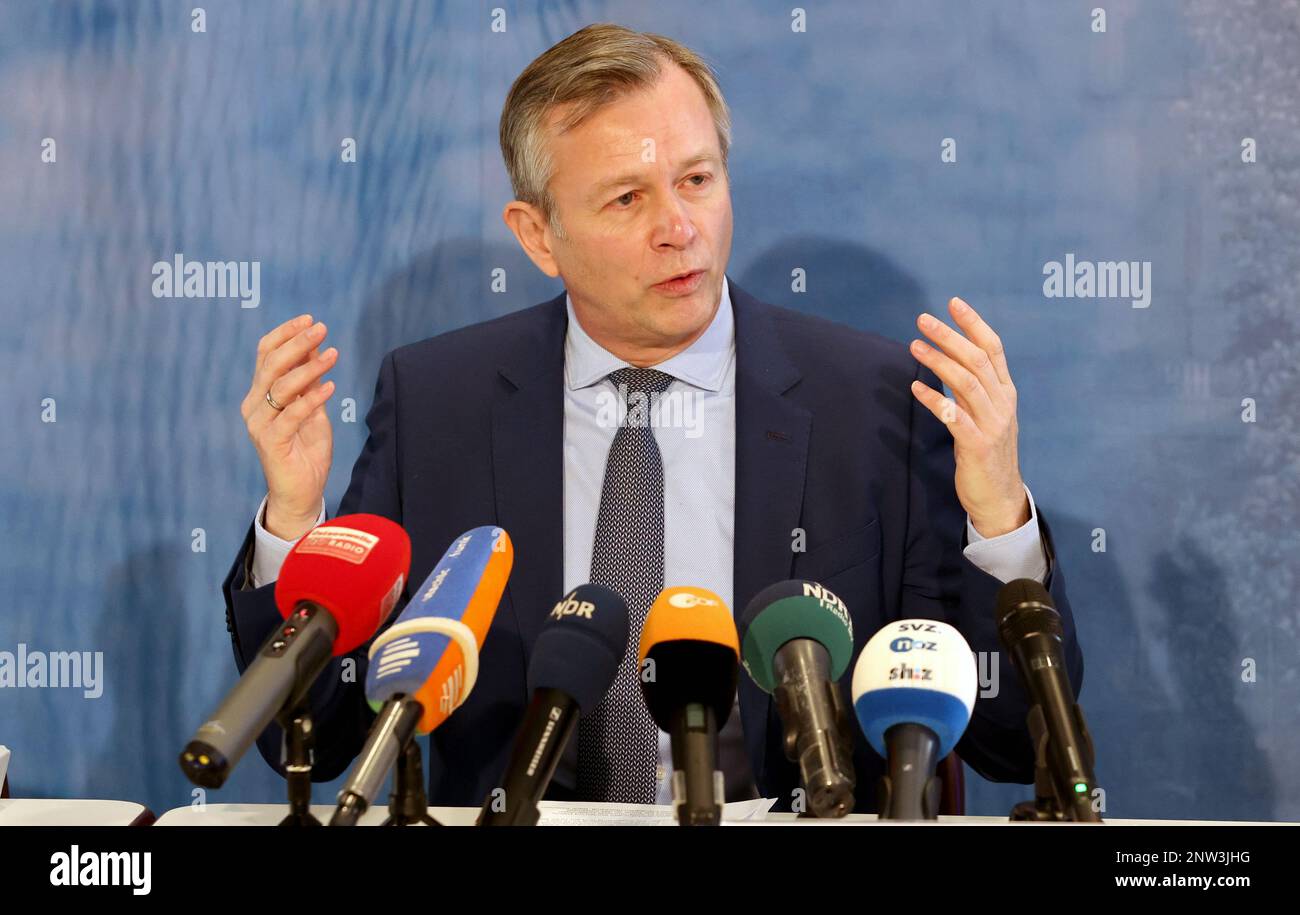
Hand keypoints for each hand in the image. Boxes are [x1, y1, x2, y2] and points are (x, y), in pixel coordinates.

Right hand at [240, 314, 337, 539]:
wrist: (301, 492)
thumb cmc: (306, 450)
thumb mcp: (312, 408)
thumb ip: (309, 381)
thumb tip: (315, 346)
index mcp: (259, 394)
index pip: (265, 354)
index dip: (285, 334)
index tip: (308, 319)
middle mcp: (253, 406)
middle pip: (271, 365)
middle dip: (297, 343)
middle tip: (321, 328)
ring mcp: (259, 425)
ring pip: (282, 387)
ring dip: (310, 367)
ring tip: (333, 354)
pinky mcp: (271, 443)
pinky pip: (293, 414)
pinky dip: (313, 398)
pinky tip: (331, 386)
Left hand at [908, 297, 1029, 538]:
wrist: (1000, 497)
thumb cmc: (987, 452)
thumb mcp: (983, 414)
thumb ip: (970, 388)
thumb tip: (948, 358)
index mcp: (1005, 392)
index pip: (993, 349)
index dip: (974, 324)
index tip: (953, 302)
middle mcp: (1002, 403)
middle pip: (977, 360)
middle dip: (950, 336)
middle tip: (922, 320)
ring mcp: (993, 424)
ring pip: (966, 383)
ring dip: (938, 362)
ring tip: (914, 346)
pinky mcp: (978, 446)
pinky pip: (954, 417)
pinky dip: (935, 400)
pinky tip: (915, 388)